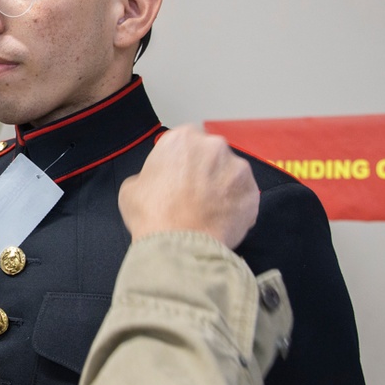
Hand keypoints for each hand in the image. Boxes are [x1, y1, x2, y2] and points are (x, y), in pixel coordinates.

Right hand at [119, 125, 258, 248]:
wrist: (180, 245)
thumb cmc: (155, 215)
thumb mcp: (131, 188)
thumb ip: (148, 176)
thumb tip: (155, 183)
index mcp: (182, 139)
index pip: (183, 141)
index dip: (179, 160)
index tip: (176, 174)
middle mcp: (213, 146)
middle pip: (210, 154)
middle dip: (203, 170)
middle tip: (191, 193)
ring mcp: (238, 168)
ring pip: (229, 173)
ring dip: (221, 186)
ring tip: (206, 209)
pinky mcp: (252, 191)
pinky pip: (243, 195)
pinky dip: (234, 205)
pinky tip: (218, 219)